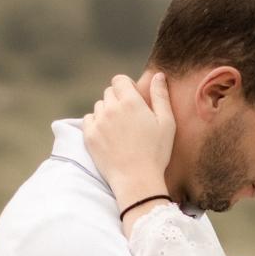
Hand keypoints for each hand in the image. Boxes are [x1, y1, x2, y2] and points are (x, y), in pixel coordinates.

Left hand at [83, 73, 175, 204]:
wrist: (137, 180)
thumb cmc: (156, 152)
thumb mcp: (166, 123)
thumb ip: (161, 96)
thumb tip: (158, 75)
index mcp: (131, 102)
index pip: (119, 80)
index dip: (126, 86)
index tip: (134, 99)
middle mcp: (111, 108)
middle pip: (109, 92)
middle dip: (118, 99)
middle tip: (129, 118)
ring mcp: (98, 122)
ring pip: (99, 106)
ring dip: (107, 112)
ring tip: (120, 129)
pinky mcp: (89, 136)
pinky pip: (88, 120)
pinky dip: (96, 123)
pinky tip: (108, 135)